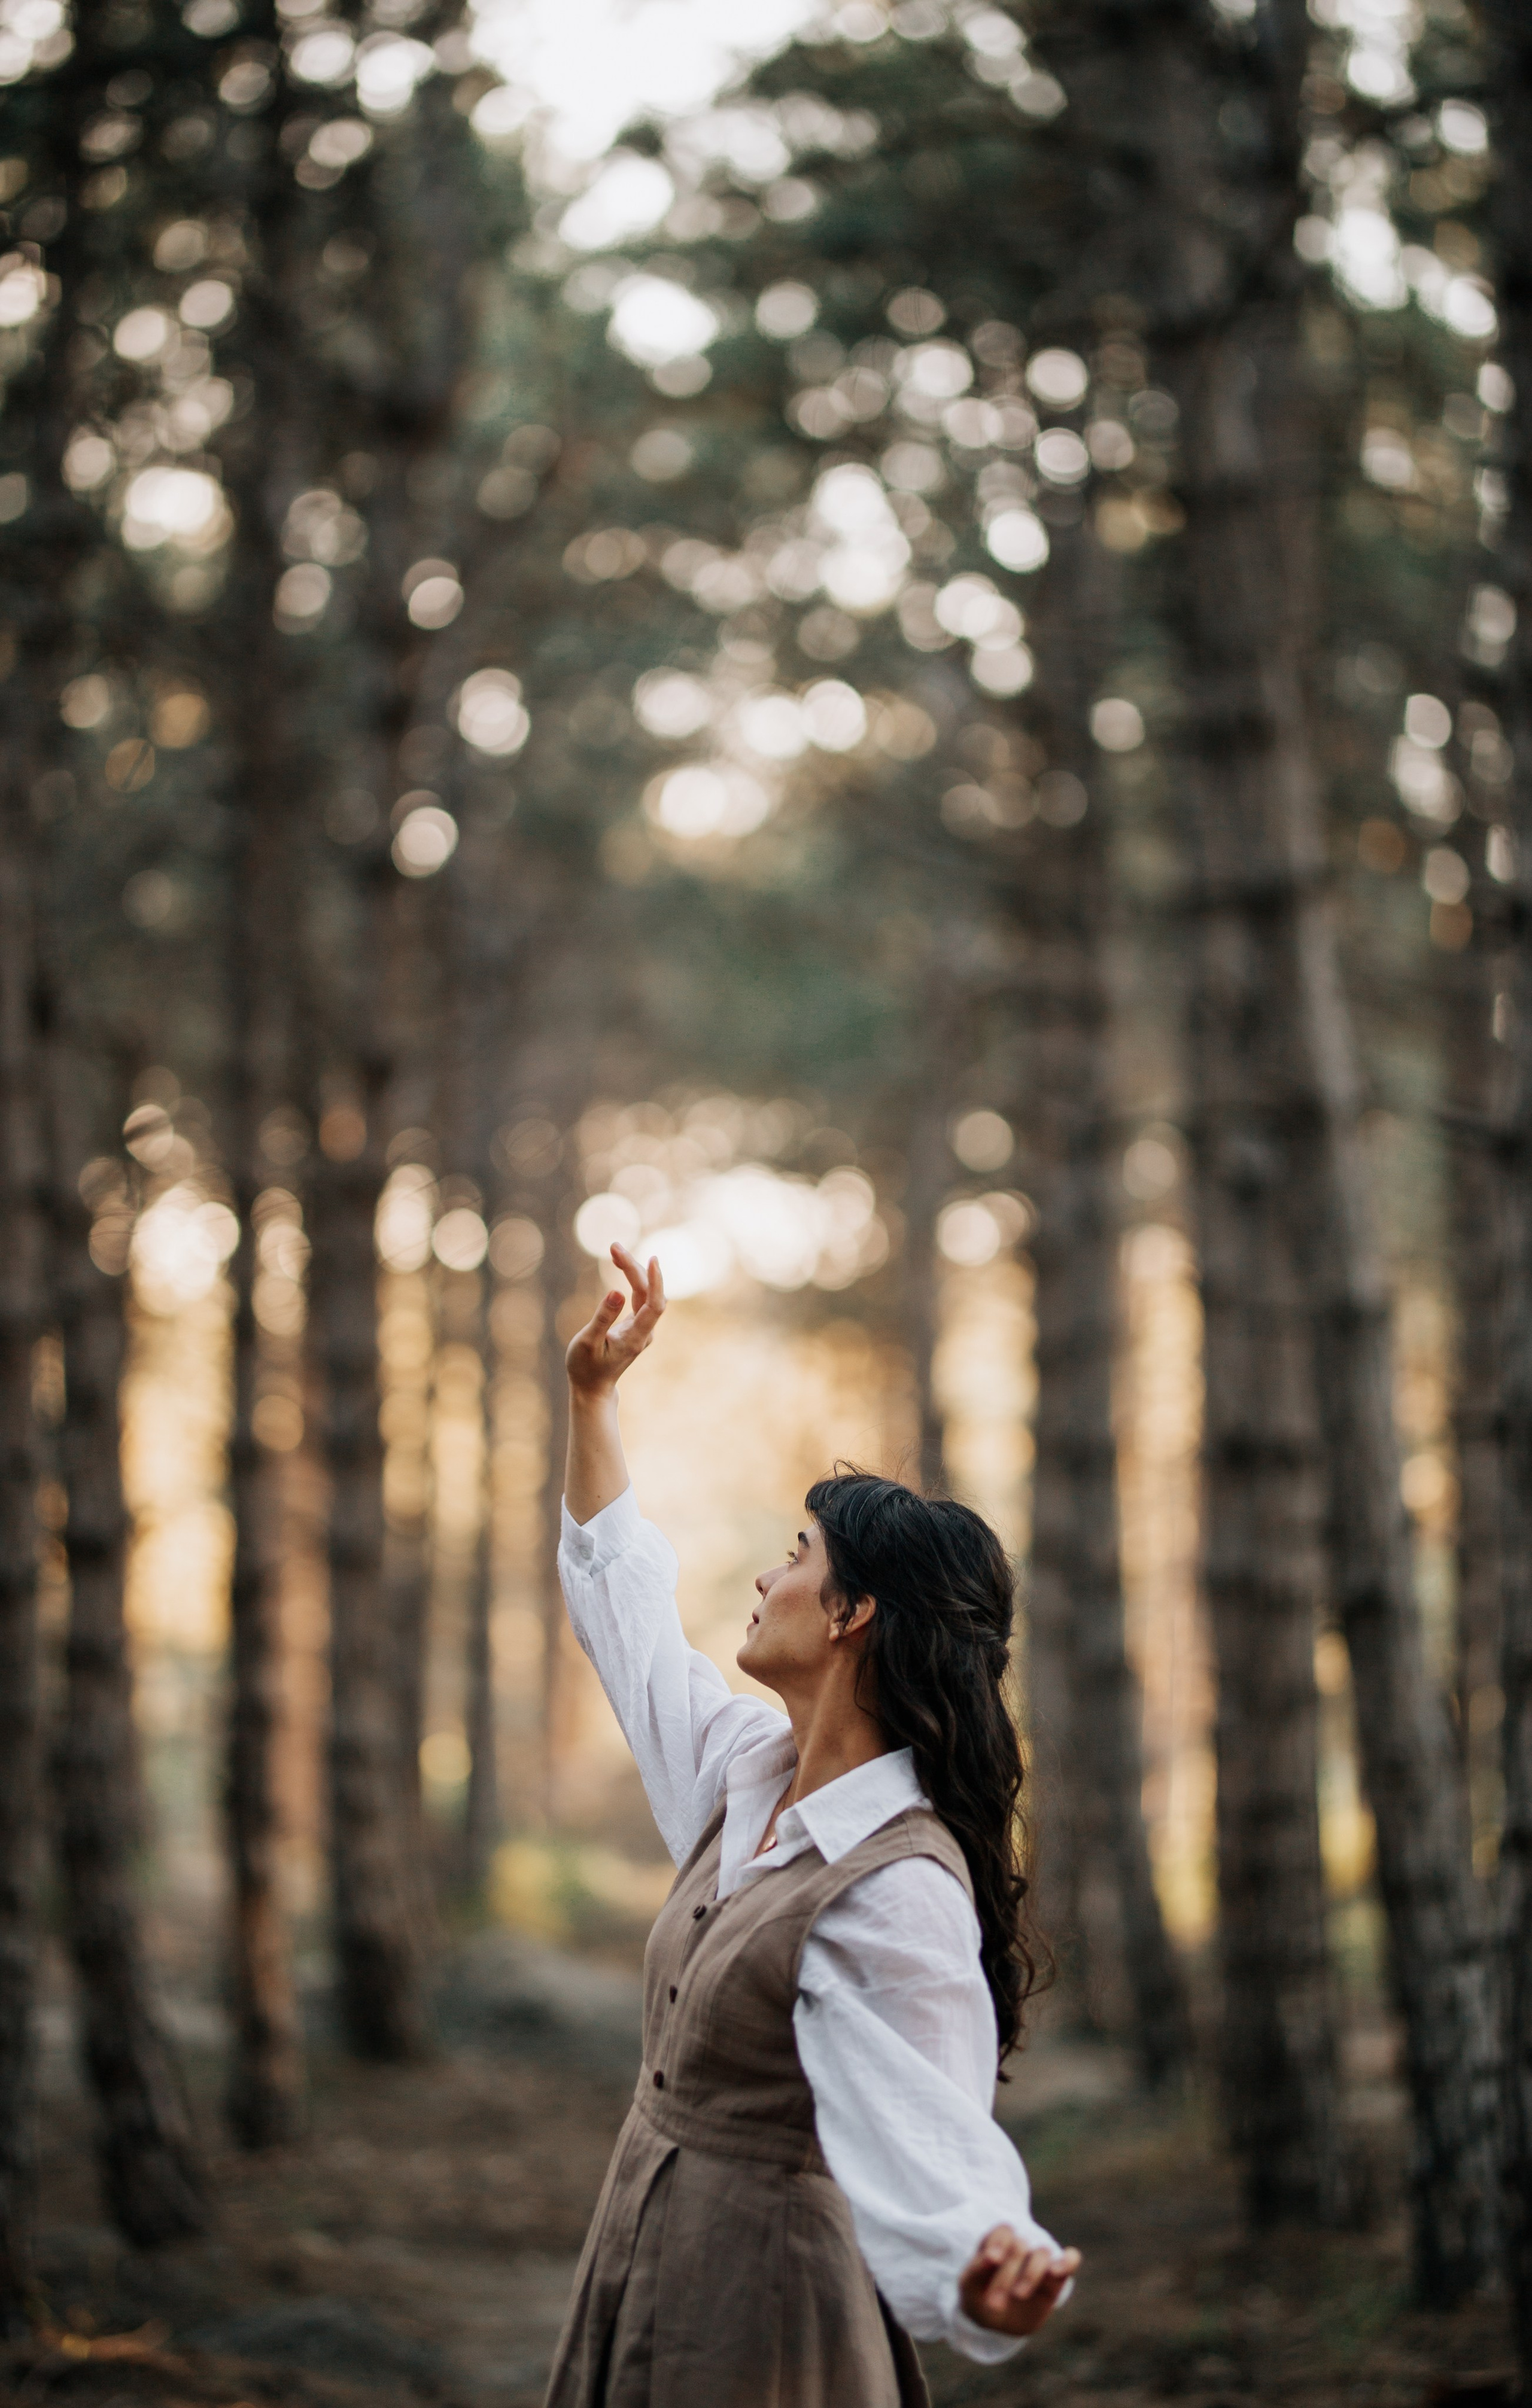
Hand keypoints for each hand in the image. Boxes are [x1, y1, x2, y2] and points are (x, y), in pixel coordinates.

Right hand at [565, 1244, 665, 1399]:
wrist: (592, 1388)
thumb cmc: (585, 1367)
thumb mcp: (588, 1342)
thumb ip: (603, 1318)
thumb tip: (617, 1291)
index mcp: (635, 1337)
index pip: (655, 1305)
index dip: (655, 1281)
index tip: (651, 1259)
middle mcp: (644, 1332)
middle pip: (649, 1293)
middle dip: (633, 1267)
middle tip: (614, 1246)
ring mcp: (643, 1328)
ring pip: (645, 1293)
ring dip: (632, 1270)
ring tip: (615, 1250)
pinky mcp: (637, 1325)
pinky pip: (640, 1297)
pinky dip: (631, 1279)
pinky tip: (621, 1265)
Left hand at [957, 2227, 1079, 2337]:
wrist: (996, 2322)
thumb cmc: (980, 2297)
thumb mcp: (969, 2286)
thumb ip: (976, 2269)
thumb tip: (991, 2256)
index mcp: (999, 2242)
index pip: (1004, 2230)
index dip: (1000, 2241)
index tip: (993, 2259)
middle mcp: (1021, 2247)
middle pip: (1020, 2246)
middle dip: (1006, 2275)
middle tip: (993, 2303)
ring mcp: (1039, 2262)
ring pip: (1042, 2253)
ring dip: (1030, 2274)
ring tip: (1018, 2295)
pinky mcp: (1055, 2279)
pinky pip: (1071, 2260)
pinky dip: (1068, 2261)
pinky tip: (1057, 2271)